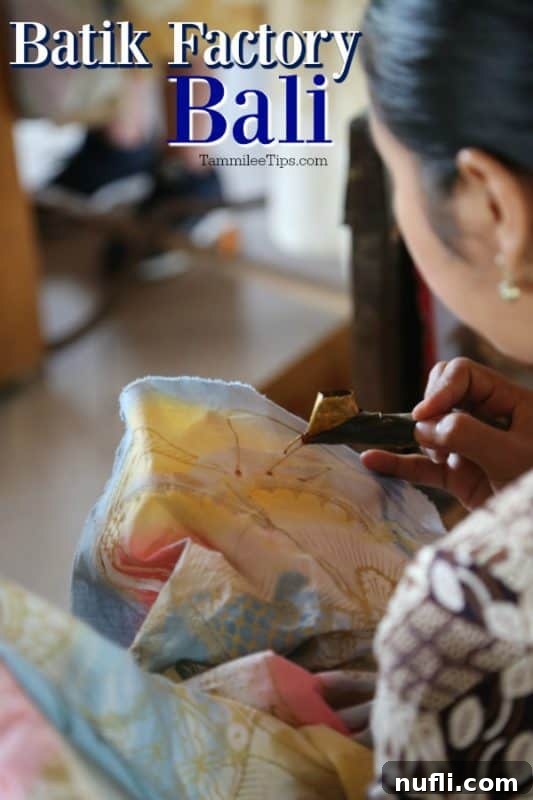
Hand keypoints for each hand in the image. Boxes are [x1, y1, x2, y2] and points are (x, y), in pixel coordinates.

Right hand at [361, 358, 532, 509]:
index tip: (424, 415)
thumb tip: (425, 425)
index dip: (440, 390)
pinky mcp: (458, 476)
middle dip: (430, 412)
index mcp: (508, 401)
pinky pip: (421, 466)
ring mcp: (470, 447)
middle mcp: (487, 419)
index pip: (463, 375)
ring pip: (428, 429)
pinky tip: (372, 461)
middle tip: (435, 436)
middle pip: (441, 395)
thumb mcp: (508, 455)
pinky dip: (398, 464)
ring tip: (442, 460)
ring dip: (424, 441)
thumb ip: (467, 433)